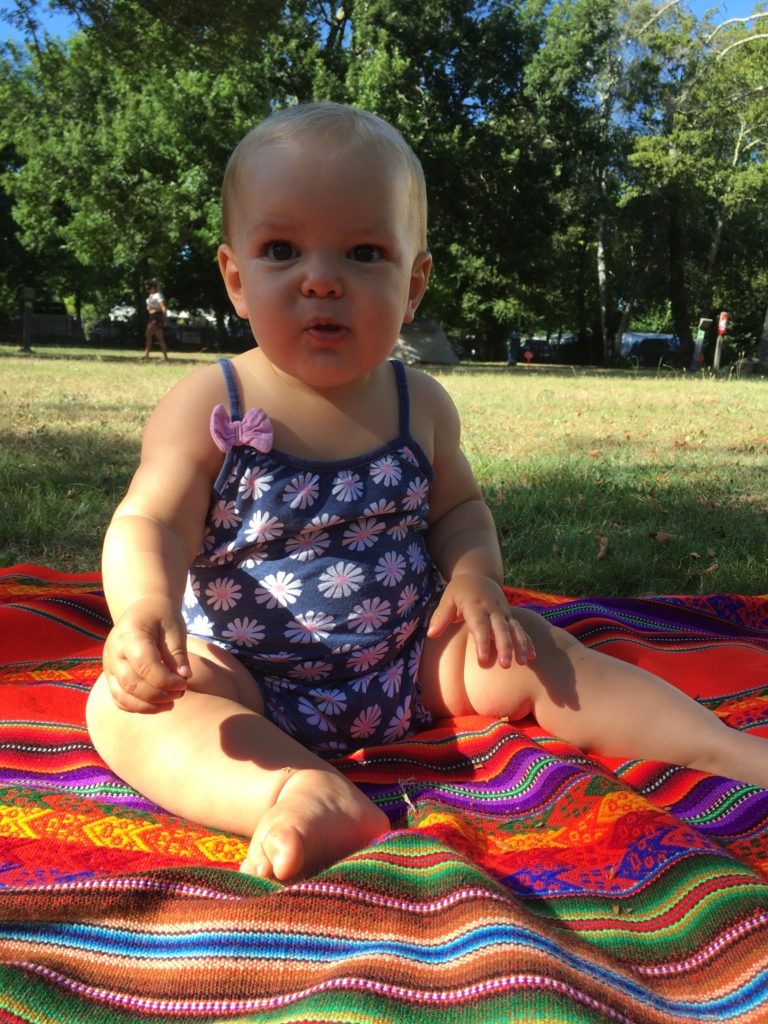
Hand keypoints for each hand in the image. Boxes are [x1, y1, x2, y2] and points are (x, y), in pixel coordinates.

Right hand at [102, 596, 191, 712]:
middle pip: (131, 684)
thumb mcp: (174, 628)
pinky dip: (137, 707)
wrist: (141, 611)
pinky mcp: (111, 677)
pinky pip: (119, 699)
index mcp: (129, 635)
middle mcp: (113, 652)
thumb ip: (177, 653)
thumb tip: (184, 677)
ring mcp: (109, 666)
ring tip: (171, 703)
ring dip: (148, 706)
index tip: (184, 682)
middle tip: (180, 692)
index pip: (145, 665)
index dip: (165, 680)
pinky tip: (158, 705)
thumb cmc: (161, 617)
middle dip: (158, 694)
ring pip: (122, 696)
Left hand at [427, 573, 535, 668]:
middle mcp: (493, 609)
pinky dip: (528, 641)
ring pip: (515, 629)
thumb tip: (430, 634)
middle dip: (505, 647)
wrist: (478, 575)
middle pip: (501, 629)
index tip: (483, 660)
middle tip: (506, 665)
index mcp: (476, 606)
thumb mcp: (447, 599)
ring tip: (523, 662)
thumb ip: (440, 616)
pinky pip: (521, 629)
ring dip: (520, 645)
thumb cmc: (459, 592)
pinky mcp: (510, 617)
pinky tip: (533, 656)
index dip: (482, 642)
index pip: (480, 625)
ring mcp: (504, 613)